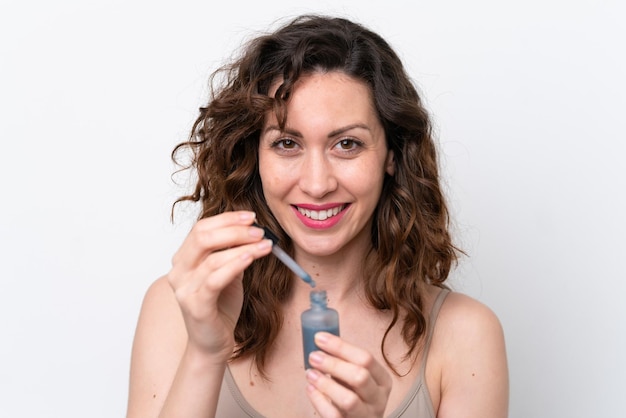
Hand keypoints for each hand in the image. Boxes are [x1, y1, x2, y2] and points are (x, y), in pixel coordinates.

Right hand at [166, 211, 272, 359]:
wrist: (212, 344)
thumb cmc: (220, 308)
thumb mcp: (228, 273)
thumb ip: (232, 253)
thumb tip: (252, 230)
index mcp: (183, 259)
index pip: (201, 228)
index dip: (227, 219)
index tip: (251, 217)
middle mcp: (179, 271)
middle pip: (203, 237)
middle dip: (234, 230)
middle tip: (259, 231)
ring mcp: (184, 289)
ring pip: (212, 257)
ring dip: (242, 247)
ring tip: (265, 244)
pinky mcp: (195, 306)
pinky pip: (215, 279)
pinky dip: (235, 265)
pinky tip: (251, 258)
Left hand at [305, 332, 391, 417]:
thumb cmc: (354, 396)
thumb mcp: (356, 378)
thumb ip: (344, 362)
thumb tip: (322, 341)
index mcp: (382, 380)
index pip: (366, 358)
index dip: (341, 347)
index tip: (320, 338)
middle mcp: (377, 398)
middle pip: (360, 377)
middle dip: (334, 364)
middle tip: (314, 356)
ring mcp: (366, 415)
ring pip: (349, 399)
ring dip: (326, 383)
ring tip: (310, 373)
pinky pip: (334, 415)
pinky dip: (319, 401)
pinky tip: (310, 389)